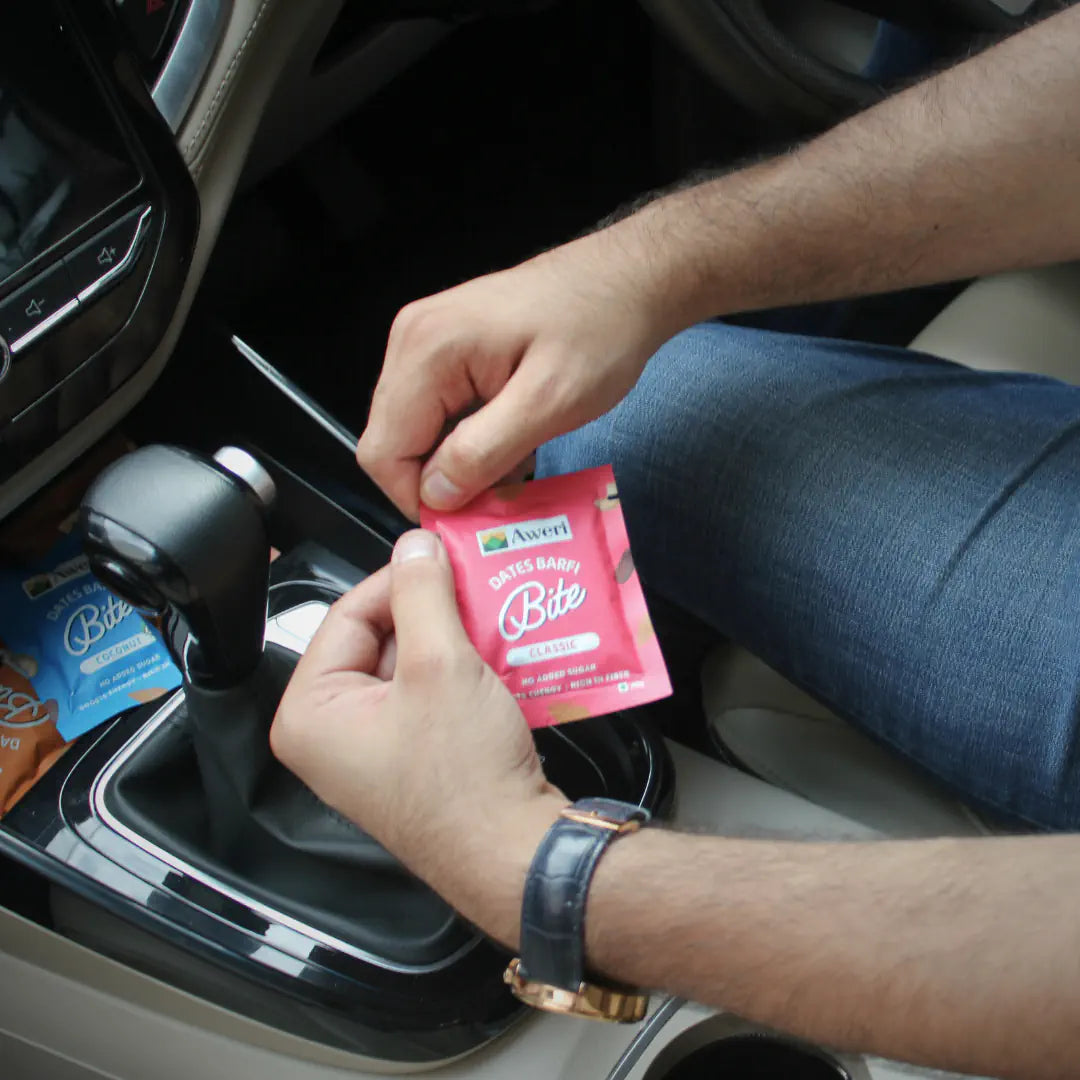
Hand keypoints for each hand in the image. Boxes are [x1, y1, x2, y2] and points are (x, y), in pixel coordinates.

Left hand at [270, 529, 565, 944]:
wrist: (514, 854)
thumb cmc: (465, 781)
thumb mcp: (441, 665)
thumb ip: (421, 593)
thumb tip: (414, 547)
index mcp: (310, 713)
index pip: (347, 614)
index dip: (401, 580)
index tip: (442, 559)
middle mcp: (330, 734)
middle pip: (379, 638)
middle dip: (432, 613)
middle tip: (474, 589)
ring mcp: (372, 750)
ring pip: (409, 665)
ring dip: (452, 640)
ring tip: (490, 621)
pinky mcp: (411, 759)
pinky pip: (428, 695)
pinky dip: (461, 673)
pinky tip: (496, 658)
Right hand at [357, 230, 679, 519]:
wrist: (627, 281)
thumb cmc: (600, 331)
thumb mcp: (548, 403)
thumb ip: (483, 453)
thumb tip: (433, 496)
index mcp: (426, 350)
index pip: (382, 452)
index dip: (418, 498)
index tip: (470, 517)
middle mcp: (412, 341)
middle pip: (395, 443)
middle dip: (443, 481)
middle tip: (504, 493)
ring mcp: (427, 343)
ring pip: (419, 434)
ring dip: (463, 463)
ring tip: (520, 462)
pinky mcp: (448, 351)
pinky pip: (441, 415)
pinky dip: (472, 440)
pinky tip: (516, 439)